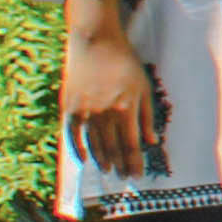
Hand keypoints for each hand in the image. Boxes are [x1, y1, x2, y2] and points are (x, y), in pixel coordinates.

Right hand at [60, 10, 160, 176]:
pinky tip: (85, 158)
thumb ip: (147, 116)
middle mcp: (105, 113)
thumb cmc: (125, 63)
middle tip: (123, 177)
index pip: (131, 144)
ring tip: (107, 171)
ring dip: (101, 159)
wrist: (96, 43)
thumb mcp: (144, 87)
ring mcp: (85, 110)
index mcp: (125, 108)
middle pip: (113, 147)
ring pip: (94, 143)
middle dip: (119, 164)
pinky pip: (73, 133)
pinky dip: (79, 147)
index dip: (134, 161)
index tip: (136, 174)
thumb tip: (151, 142)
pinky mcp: (70, 106)